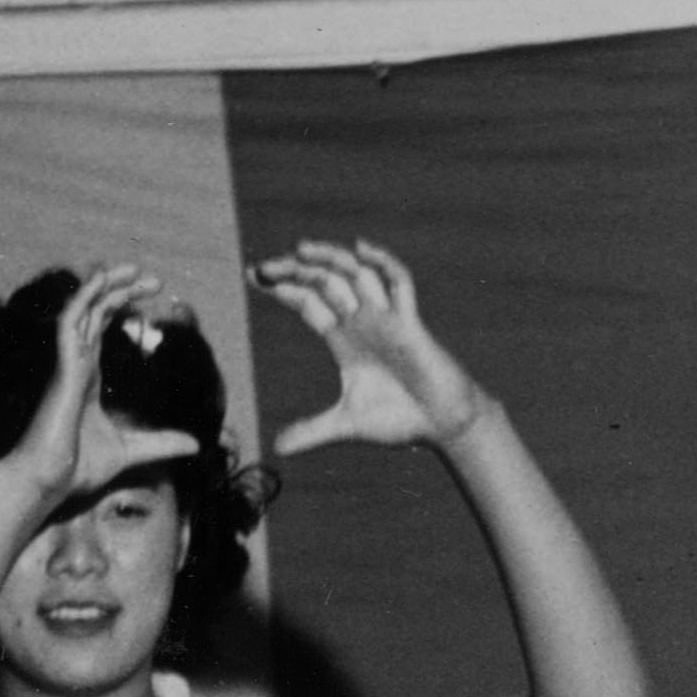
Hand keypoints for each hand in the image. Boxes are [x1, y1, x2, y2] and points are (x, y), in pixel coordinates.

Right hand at [12, 260, 181, 493]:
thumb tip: (196, 444)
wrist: (48, 482)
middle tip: (153, 278)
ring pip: (82, 310)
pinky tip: (100, 283)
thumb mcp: (132, 452)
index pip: (101, 326)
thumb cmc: (76, 468)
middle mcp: (75, 363)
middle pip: (95, 311)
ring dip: (105, 286)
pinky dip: (83, 300)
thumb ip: (161, 443)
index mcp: (87, 375)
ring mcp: (66, 363)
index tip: (151, 292)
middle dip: (121, 289)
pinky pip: (68, 324)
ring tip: (132, 269)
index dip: (122, 304)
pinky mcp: (61, 369)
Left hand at [261, 241, 479, 455]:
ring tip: (301, 250)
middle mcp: (362, 321)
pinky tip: (362, 248)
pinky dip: (384, 263)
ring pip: (356, 274)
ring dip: (330, 258)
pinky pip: (399, 284)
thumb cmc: (401, 420)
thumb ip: (312, 431)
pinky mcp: (410, 324)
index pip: (307, 301)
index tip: (253, 276)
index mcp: (343, 339)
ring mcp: (386, 318)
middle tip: (263, 267)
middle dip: (294, 270)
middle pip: (324, 281)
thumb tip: (276, 449)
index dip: (282, 287)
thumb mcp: (346, 424)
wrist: (444, 425)